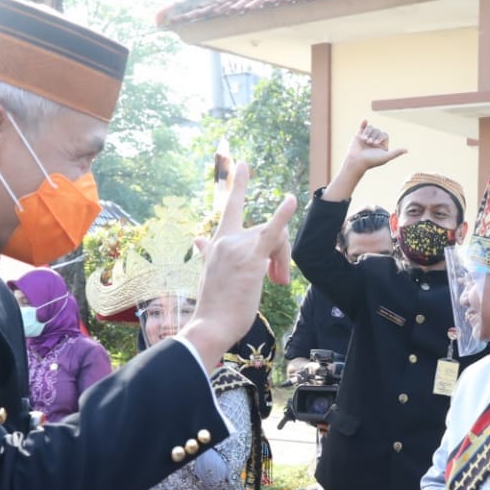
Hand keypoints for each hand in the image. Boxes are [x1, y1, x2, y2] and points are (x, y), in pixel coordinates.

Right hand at [182, 161, 297, 365]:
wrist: (211, 325)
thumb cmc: (215, 305)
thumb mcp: (212, 272)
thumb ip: (208, 252)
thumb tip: (198, 239)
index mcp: (217, 241)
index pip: (230, 208)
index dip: (238, 185)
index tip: (242, 163)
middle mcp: (225, 239)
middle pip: (266, 231)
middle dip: (279, 253)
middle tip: (278, 279)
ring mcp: (237, 247)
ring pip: (275, 240)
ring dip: (282, 261)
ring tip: (277, 282)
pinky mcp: (250, 259)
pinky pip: (271, 233)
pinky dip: (282, 215)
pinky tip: (290, 201)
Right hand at [341, 120, 406, 174]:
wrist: (356, 161)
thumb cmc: (371, 161)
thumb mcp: (385, 157)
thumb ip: (396, 153)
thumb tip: (407, 150)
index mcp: (381, 146)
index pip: (384, 135)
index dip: (381, 137)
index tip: (376, 144)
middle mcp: (374, 141)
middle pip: (377, 131)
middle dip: (374, 136)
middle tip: (370, 144)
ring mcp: (366, 137)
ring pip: (371, 128)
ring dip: (368, 134)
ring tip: (365, 141)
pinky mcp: (359, 135)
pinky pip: (362, 127)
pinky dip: (363, 124)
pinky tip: (365, 120)